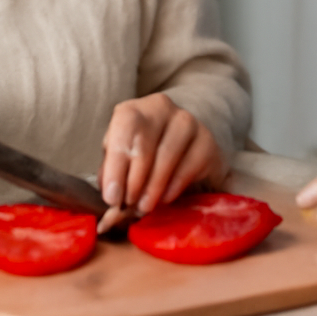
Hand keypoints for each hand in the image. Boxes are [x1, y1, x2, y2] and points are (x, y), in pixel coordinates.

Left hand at [100, 94, 225, 216]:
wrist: (181, 148)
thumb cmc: (143, 155)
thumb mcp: (121, 162)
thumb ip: (113, 178)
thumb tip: (110, 204)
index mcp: (132, 111)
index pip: (123, 129)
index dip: (115, 164)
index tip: (112, 197)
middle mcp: (160, 109)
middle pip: (144, 143)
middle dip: (134, 181)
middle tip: (129, 205)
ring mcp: (187, 122)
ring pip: (167, 155)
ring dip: (153, 186)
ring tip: (144, 206)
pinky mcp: (206, 141)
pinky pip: (190, 165)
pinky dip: (174, 186)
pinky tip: (165, 198)